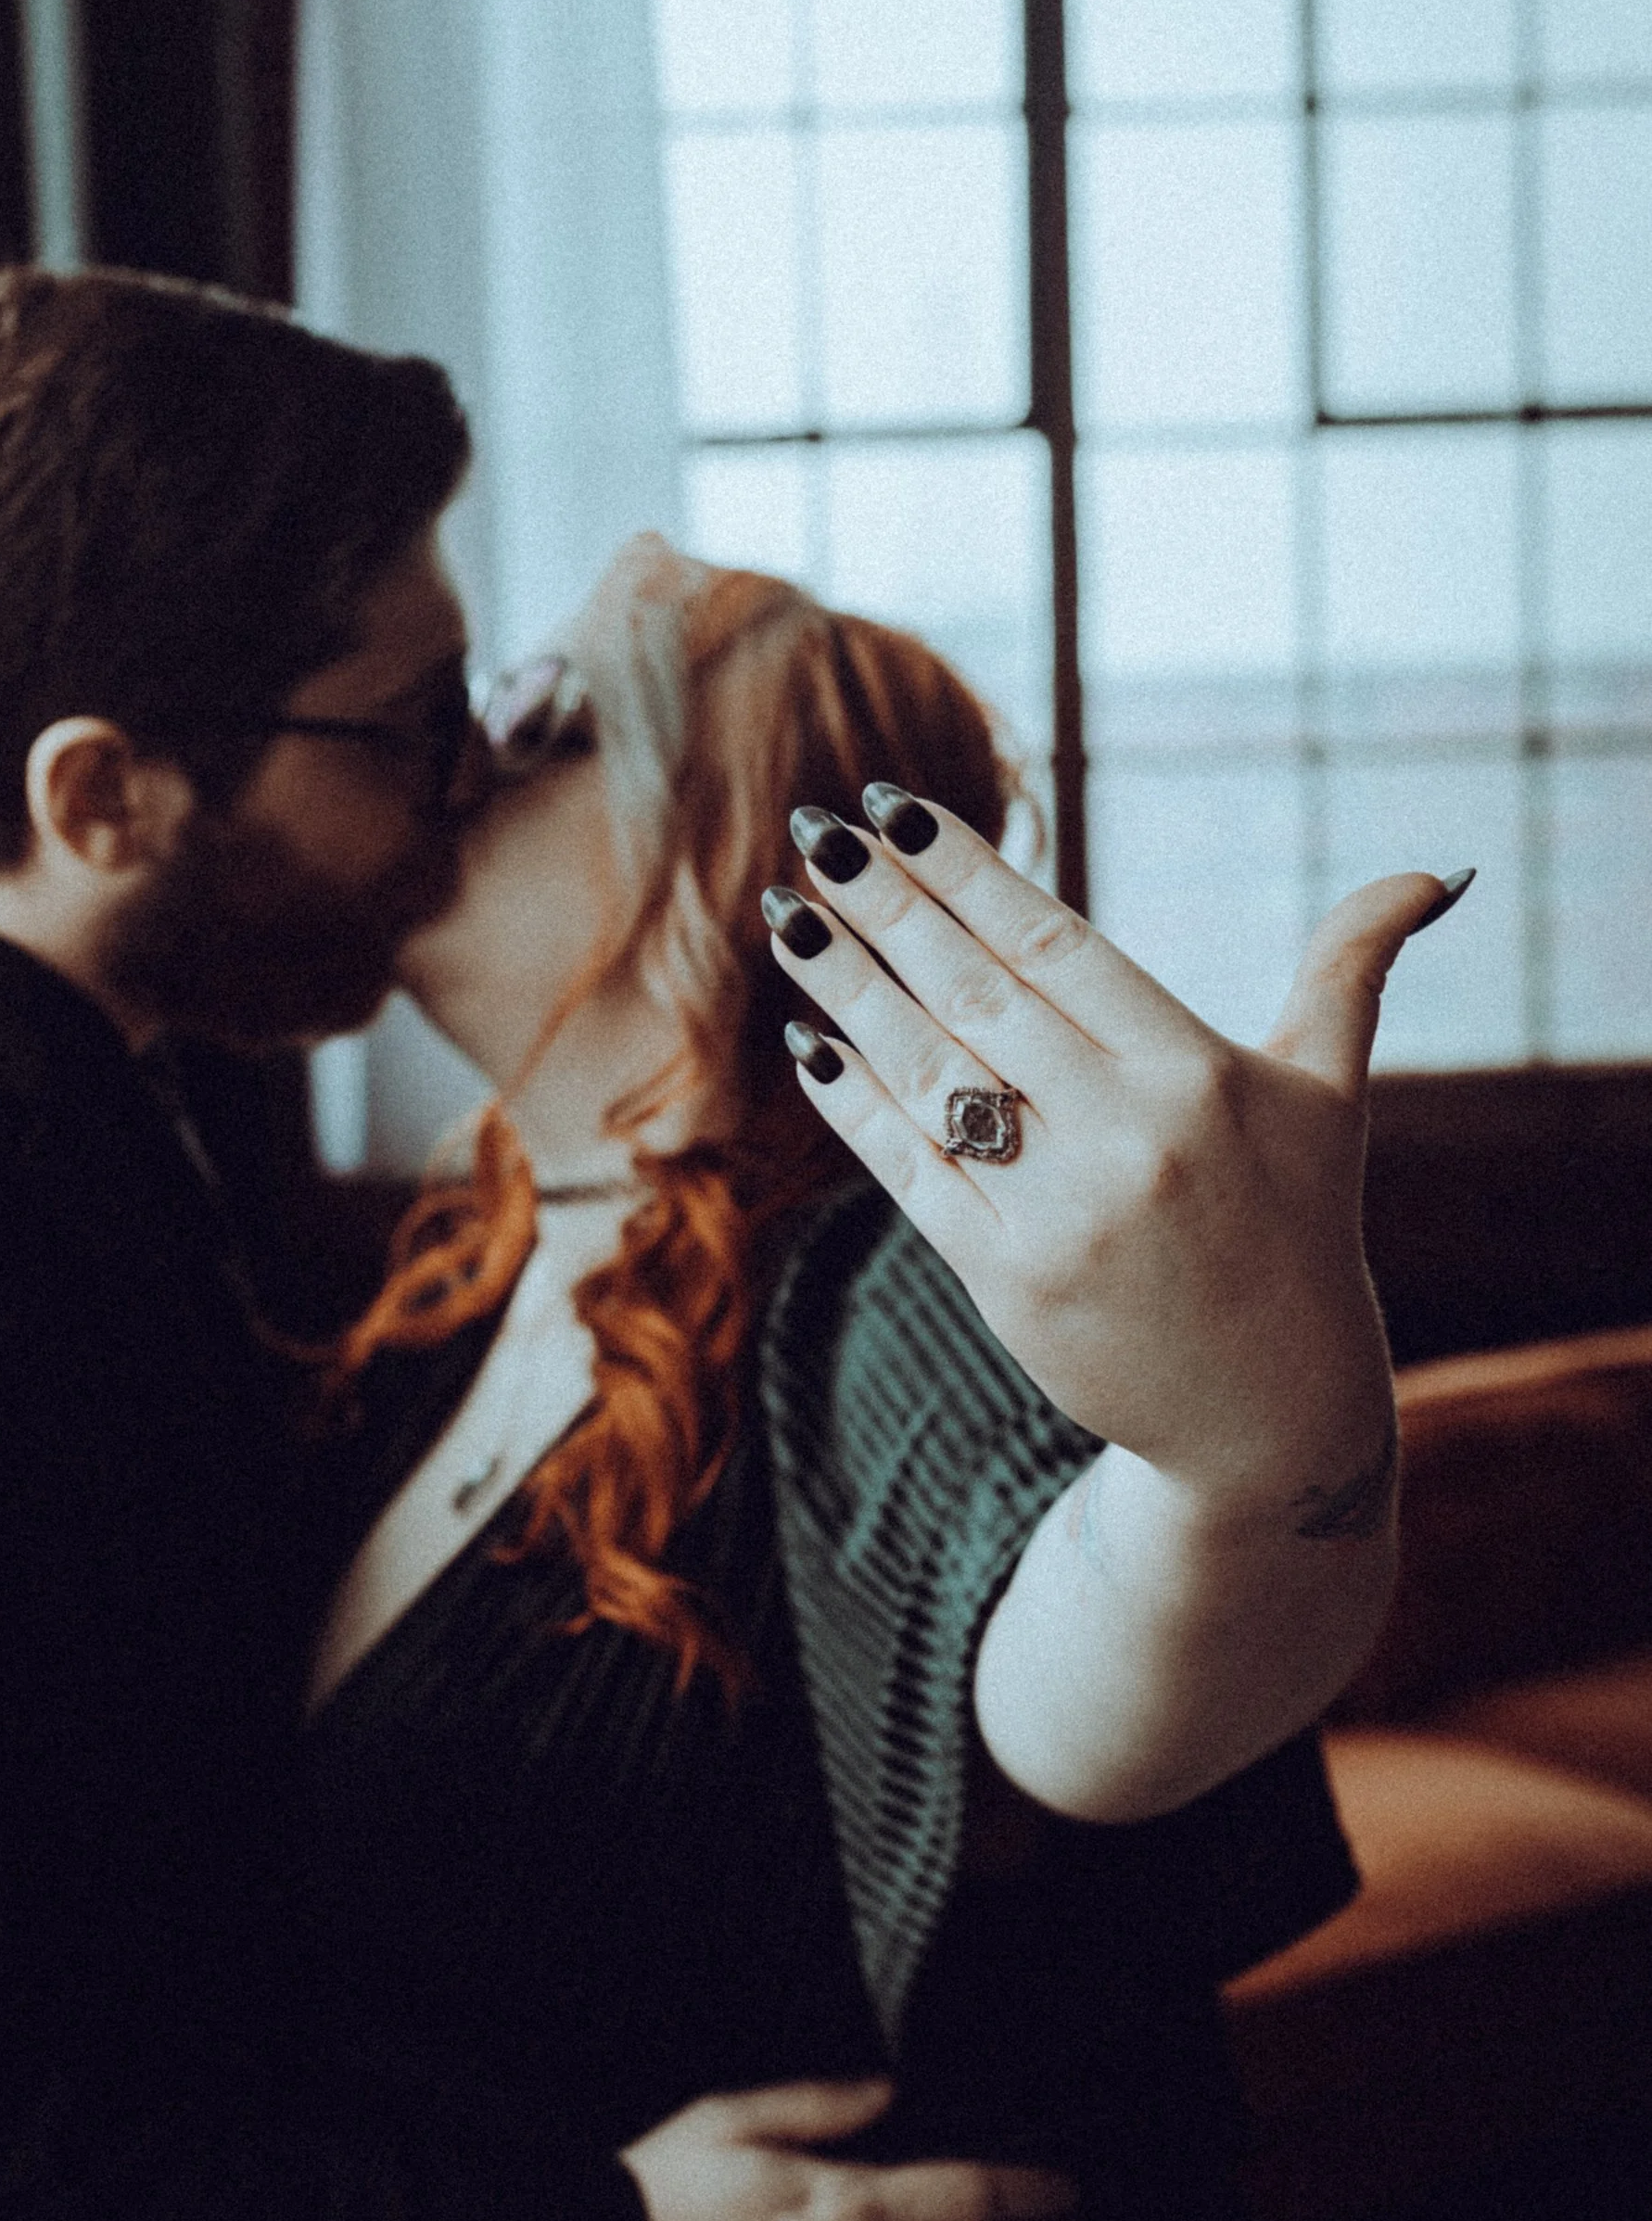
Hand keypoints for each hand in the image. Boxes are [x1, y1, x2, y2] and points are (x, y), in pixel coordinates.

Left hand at [767, 790, 1471, 1517]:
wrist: (1272, 1412)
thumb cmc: (1297, 1227)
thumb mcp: (1331, 1095)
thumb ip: (1353, 971)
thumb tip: (1433, 874)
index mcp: (1196, 1072)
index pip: (1055, 943)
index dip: (965, 872)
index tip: (889, 808)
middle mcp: (1129, 1135)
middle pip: (977, 995)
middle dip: (884, 909)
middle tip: (812, 835)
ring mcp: (1063, 1212)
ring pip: (929, 1074)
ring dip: (846, 988)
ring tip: (786, 917)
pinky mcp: (1009, 1281)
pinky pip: (910, 1171)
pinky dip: (855, 1102)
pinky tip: (808, 1041)